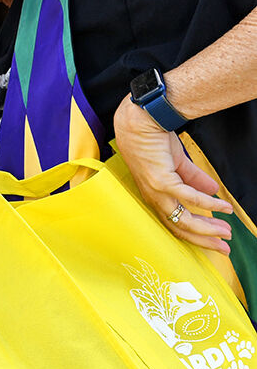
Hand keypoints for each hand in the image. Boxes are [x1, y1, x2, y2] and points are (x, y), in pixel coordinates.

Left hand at [113, 94, 232, 252]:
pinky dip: (208, 204)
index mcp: (154, 195)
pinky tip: (223, 207)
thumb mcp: (176, 164)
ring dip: (207, 227)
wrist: (142, 122)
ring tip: (227, 231)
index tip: (215, 240)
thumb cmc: (154, 140)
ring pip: (183, 219)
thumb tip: (212, 191)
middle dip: (203, 239)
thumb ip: (193, 179)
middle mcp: (152, 197)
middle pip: (179, 228)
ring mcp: (155, 191)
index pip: (174, 222)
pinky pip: (189, 198)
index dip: (194, 234)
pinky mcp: (161, 180)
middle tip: (224, 247)